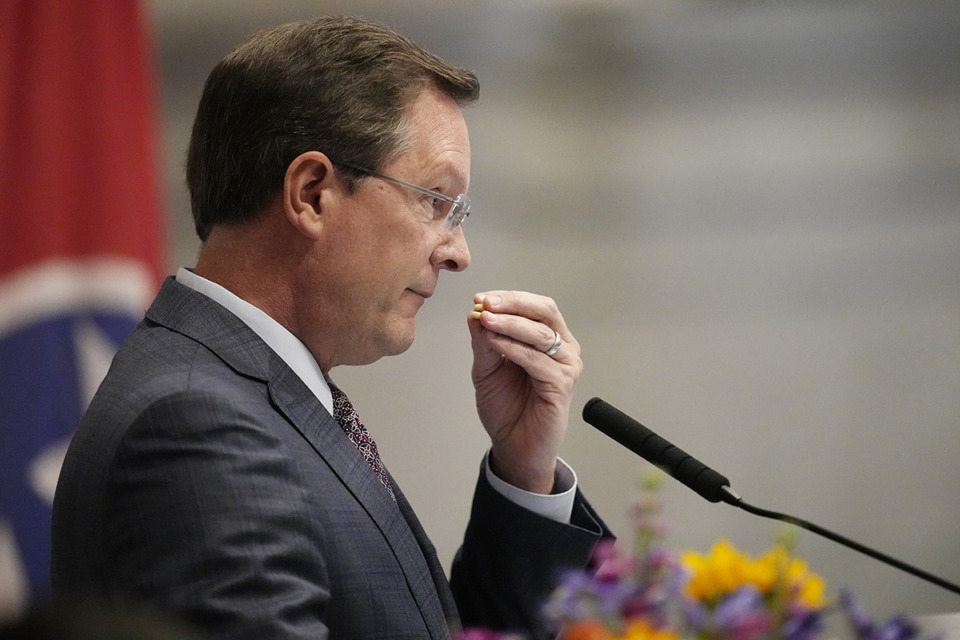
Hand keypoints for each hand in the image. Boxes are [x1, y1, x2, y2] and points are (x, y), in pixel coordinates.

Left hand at [468, 290, 582, 493]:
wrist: (513, 445)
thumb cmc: (506, 407)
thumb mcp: (487, 368)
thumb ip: (484, 341)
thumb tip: (475, 313)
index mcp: (549, 338)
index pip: (534, 306)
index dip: (508, 298)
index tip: (480, 297)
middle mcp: (563, 348)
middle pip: (544, 312)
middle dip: (513, 304)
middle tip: (486, 303)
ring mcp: (566, 366)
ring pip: (540, 334)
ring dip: (509, 324)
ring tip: (485, 320)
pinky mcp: (562, 385)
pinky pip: (536, 359)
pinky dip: (512, 348)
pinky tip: (494, 342)